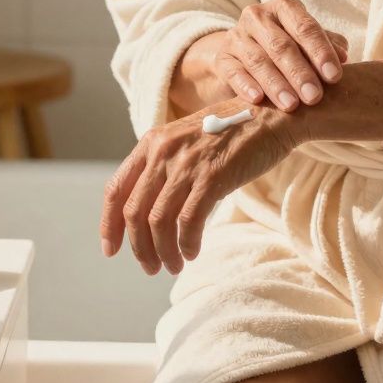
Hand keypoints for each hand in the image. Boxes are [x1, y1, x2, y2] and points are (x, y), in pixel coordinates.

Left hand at [100, 98, 299, 274]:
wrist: (273, 114)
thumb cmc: (232, 131)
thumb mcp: (186, 140)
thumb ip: (165, 165)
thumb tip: (149, 208)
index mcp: (151, 143)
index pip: (115, 190)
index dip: (109, 225)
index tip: (111, 250)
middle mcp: (163, 152)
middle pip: (134, 212)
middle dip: (139, 247)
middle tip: (151, 268)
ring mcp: (187, 164)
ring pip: (158, 222)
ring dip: (163, 252)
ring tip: (173, 266)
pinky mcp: (213, 177)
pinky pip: (189, 222)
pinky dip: (186, 244)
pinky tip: (192, 252)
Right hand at [214, 0, 347, 111]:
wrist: (243, 56)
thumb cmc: (286, 48)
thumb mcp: (306, 43)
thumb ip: (326, 45)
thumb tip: (343, 56)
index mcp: (284, 7)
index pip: (304, 26)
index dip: (320, 51)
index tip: (335, 76)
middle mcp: (257, 16)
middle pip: (280, 45)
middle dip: (299, 72)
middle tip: (314, 97)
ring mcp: (237, 36)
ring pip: (258, 60)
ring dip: (276, 84)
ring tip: (291, 105)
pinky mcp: (222, 58)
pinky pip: (233, 72)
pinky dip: (245, 85)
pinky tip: (257, 99)